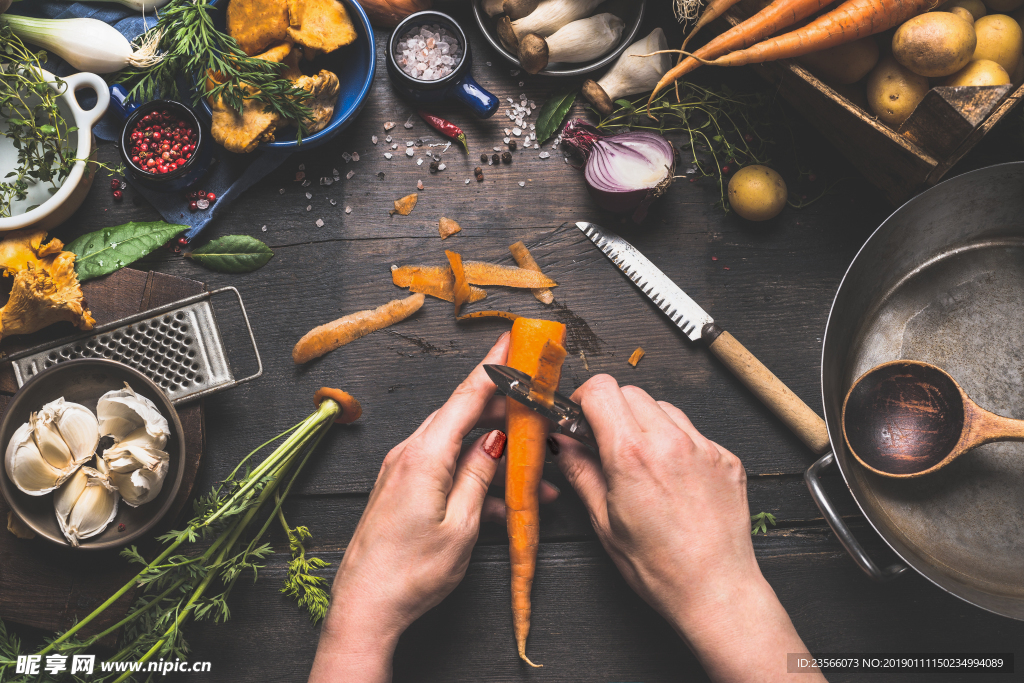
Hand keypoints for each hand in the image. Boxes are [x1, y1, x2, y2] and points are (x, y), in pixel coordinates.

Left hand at [309, 333, 556, 682]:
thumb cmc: (410, 574)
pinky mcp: (401, 489)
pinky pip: (444, 468)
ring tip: (535, 472)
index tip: (513, 339)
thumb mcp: (460, 526)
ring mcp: (403, 471)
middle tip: (535, 405)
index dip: (494, 366)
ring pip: (457, 444)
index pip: (465, 397)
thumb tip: (496, 441)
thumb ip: (480, 477)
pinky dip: (474, 476)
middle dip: (502, 408)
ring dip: (494, 453)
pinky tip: (502, 501)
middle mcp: (409, 455)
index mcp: (424, 456)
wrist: (364, 608)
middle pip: (462, 415)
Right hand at [553, 375, 822, 682]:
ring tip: (641, 461)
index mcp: (632, 455)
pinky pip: (693, 431)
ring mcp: (703, 447)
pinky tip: (671, 476)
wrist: (716, 590)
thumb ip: (581, 472)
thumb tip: (562, 443)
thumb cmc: (660, 568)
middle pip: (631, 392)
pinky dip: (676, 442)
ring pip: (663, 407)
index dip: (584, 398)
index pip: (601, 389)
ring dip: (645, 422)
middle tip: (605, 442)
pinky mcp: (726, 457)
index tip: (580, 417)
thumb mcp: (604, 522)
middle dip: (612, 409)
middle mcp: (670, 442)